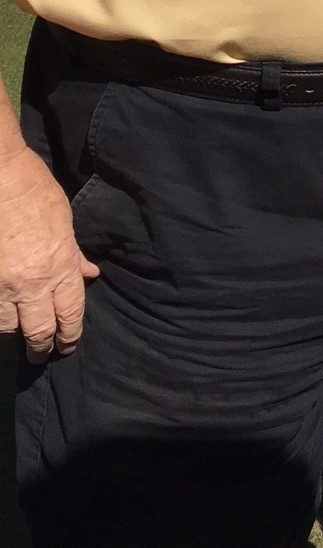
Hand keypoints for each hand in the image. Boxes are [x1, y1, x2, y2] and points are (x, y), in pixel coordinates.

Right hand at [0, 146, 99, 361]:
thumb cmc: (35, 192)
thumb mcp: (64, 222)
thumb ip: (74, 254)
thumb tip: (89, 274)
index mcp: (60, 267)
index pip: (70, 314)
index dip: (69, 335)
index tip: (67, 345)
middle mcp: (31, 283)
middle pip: (38, 331)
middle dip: (41, 348)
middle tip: (41, 355)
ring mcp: (1, 285)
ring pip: (6, 326)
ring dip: (13, 333)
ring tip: (16, 336)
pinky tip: (0, 316)